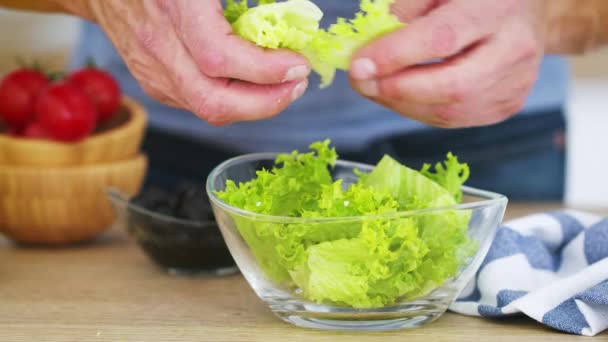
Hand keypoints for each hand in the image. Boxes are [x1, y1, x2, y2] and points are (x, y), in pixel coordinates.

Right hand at [54, 0, 309, 124]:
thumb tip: (295, 11)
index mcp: (172, 8)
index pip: (220, 58)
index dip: (265, 69)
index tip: (297, 64)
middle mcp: (158, 46)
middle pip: (215, 102)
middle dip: (267, 103)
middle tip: (297, 84)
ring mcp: (152, 71)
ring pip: (209, 110)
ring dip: (254, 105)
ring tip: (283, 86)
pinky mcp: (153, 83)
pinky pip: (199, 104)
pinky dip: (233, 101)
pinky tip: (252, 85)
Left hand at [349, 0, 546, 127]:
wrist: (524, 14)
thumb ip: (406, 12)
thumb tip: (368, 53)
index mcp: (497, 8)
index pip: (442, 39)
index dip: (396, 56)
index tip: (358, 65)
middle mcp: (514, 49)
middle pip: (451, 86)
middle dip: (396, 90)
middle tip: (360, 82)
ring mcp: (515, 84)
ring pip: (449, 111)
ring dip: (401, 104)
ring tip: (374, 87)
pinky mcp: (507, 106)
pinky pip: (453, 120)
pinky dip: (417, 110)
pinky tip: (399, 96)